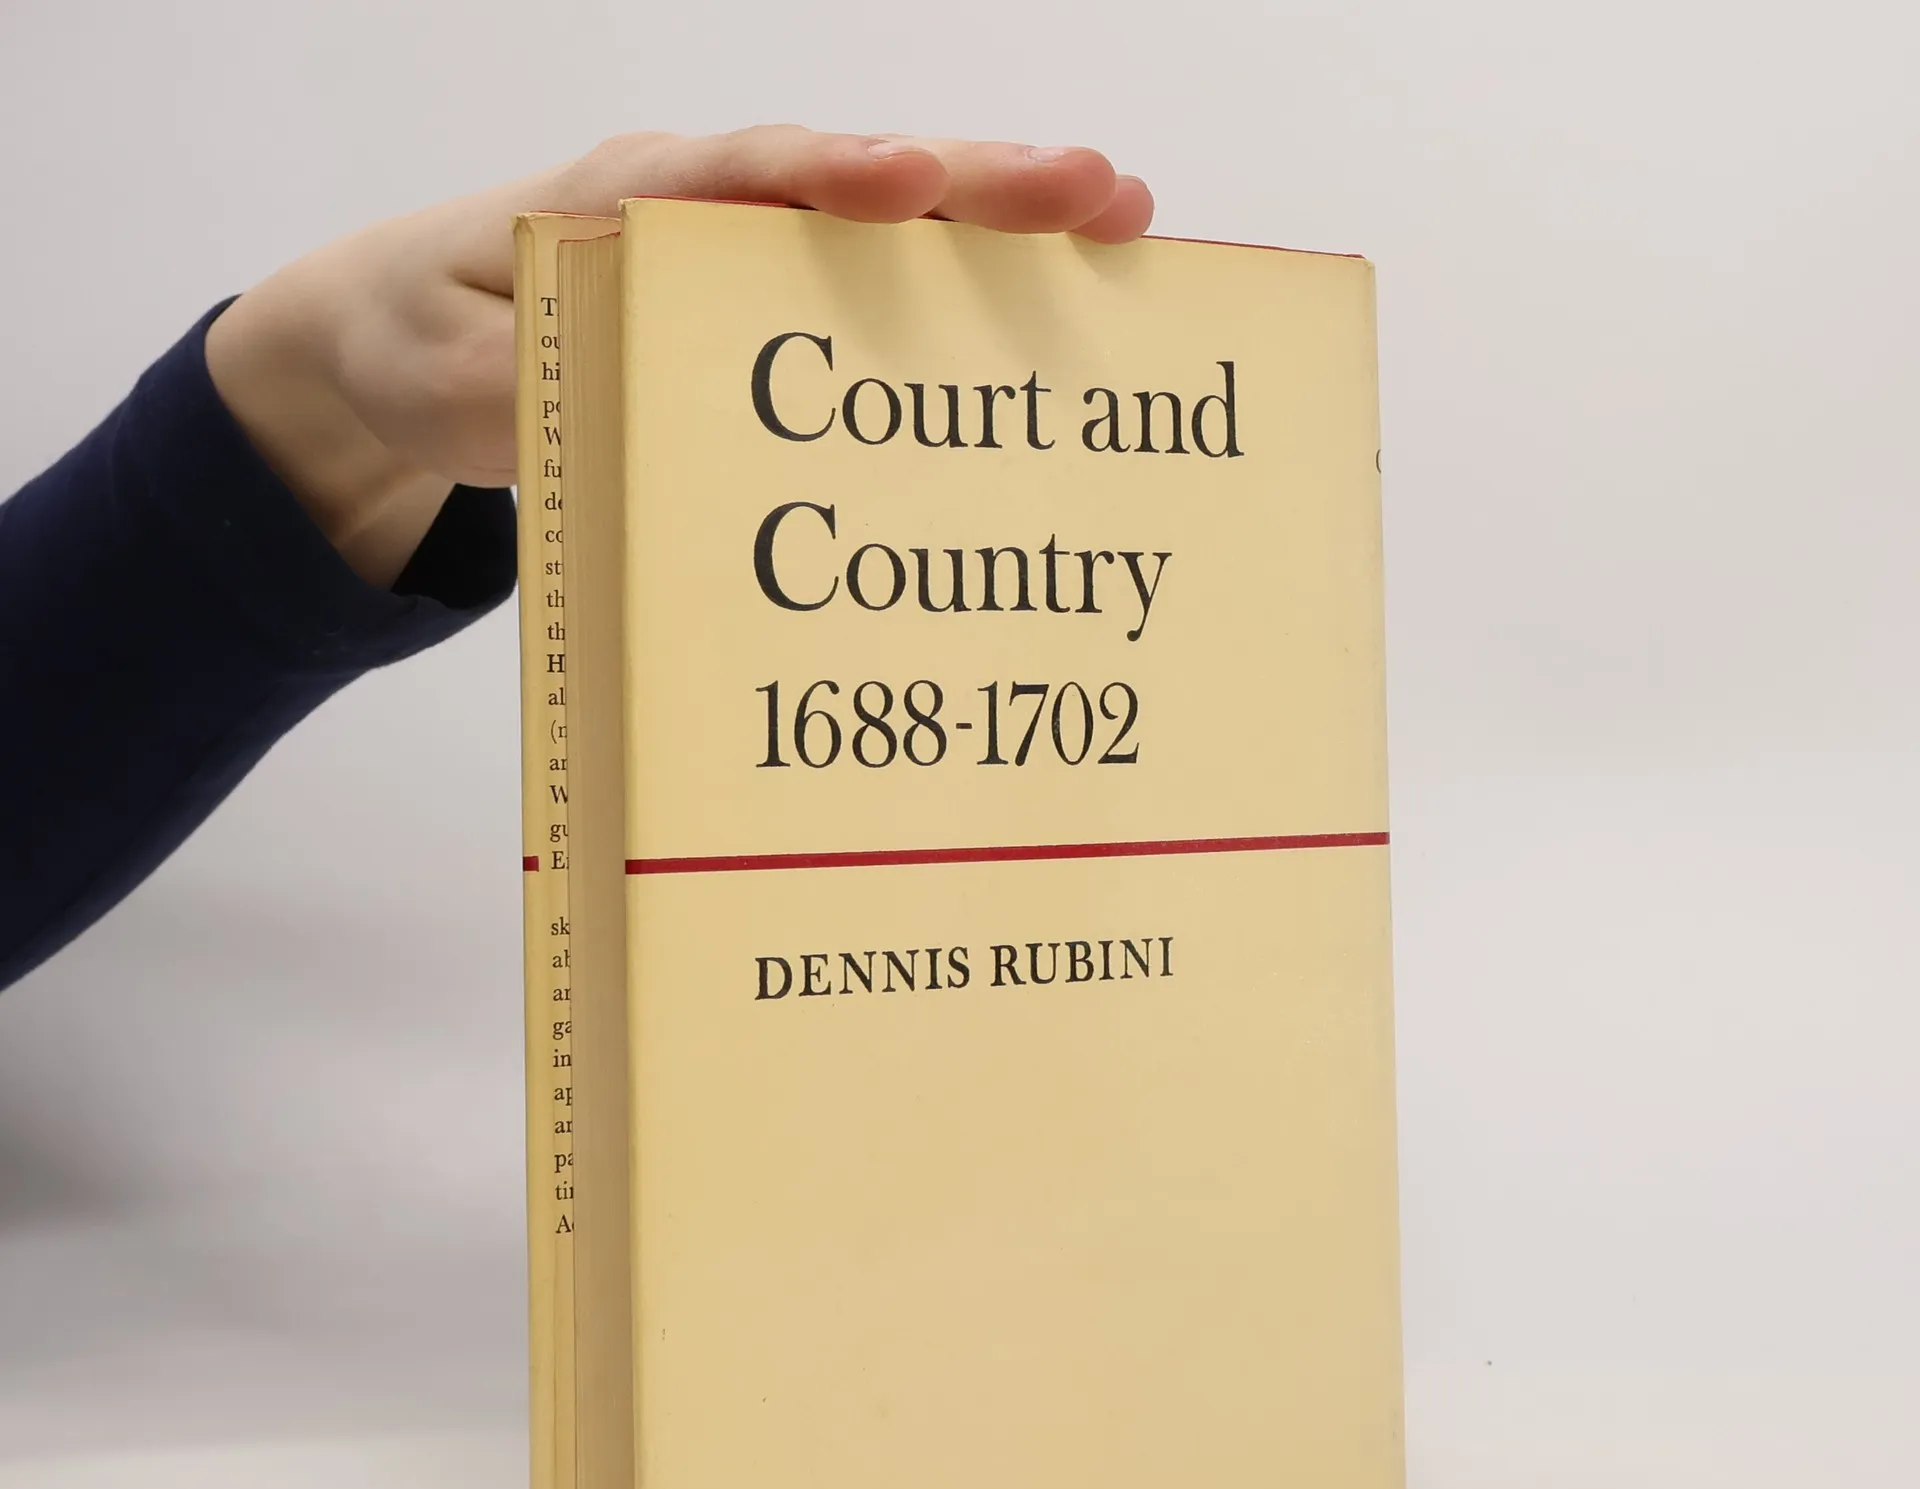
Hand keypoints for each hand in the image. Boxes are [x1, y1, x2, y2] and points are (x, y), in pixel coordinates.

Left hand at [204, 127, 1153, 587]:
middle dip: (978, 182)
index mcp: (625, 200)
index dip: (833, 176)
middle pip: (855, 181)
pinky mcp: (766, 304)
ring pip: (889, 226)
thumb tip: (637, 411)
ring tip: (1121, 226)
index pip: (743, 172)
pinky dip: (964, 287)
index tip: (911, 181)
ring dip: (1001, 225)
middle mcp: (706, 207)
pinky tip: (1050, 305)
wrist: (409, 341)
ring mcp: (747, 250)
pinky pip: (877, 284)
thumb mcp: (452, 378)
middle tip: (1099, 188)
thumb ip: (534, 388)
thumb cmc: (429, 342)